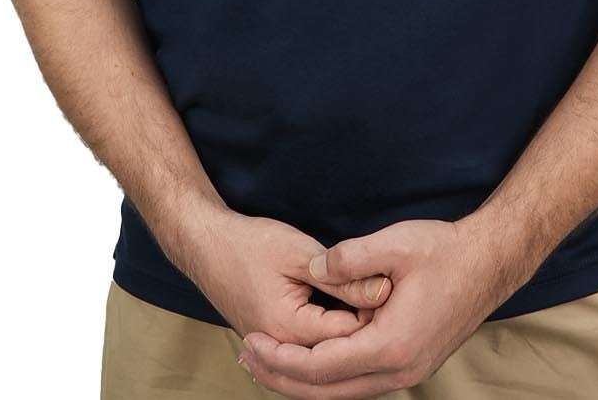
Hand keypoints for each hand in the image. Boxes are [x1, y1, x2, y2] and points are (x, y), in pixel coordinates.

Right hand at [190, 208, 395, 349]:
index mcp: (289, 329)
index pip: (348, 333)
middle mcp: (282, 348)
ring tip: (368, 303)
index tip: (392, 282)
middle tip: (386, 293)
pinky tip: (347, 317)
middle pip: (338, 351)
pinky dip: (330, 336)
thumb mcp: (300, 253)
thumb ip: (341, 277)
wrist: (206, 245)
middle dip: (364, 325)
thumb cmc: (249, 244)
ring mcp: (276, 348)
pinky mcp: (274, 340)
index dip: (373, 309)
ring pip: (325, 353)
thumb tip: (382, 290)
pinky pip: (310, 349)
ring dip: (348, 333)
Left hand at [237, 218, 503, 398]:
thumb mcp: (396, 244)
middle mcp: (398, 372)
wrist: (491, 262)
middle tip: (246, 358)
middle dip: (282, 378)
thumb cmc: (446, 251)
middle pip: (326, 392)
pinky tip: (309, 359)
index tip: (251, 340)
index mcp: (390, 347)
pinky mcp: (409, 364)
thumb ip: (349, 257)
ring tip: (267, 362)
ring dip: (302, 380)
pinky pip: (357, 382)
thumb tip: (314, 267)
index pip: (320, 367)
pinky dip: (327, 376)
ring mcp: (407, 372)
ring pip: (342, 392)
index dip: (281, 358)